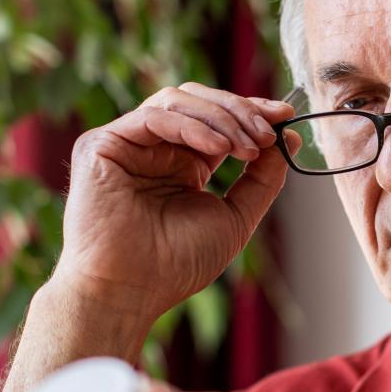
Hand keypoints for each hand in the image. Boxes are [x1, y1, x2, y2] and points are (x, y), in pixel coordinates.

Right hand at [52, 84, 300, 325]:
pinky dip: (193, 127)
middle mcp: (154, 148)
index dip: (251, 111)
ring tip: (248, 147)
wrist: (131, 290)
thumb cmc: (176, 264)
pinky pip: (153, 117)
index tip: (285, 116)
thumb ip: (261, 178)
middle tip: (269, 132)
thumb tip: (289, 137)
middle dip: (240, 111)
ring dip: (222, 118)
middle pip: (199, 101)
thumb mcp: (235, 217)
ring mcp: (126, 143)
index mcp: (182, 164)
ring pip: (177, 101)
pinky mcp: (101, 143)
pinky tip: (220, 148)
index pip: (217, 120)